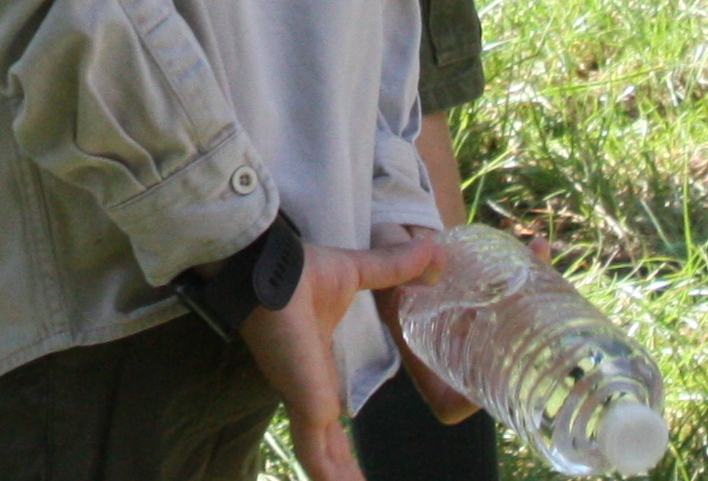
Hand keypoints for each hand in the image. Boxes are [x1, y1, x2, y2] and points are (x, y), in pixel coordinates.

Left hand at [240, 228, 442, 480]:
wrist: (272, 272)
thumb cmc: (304, 272)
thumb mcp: (359, 274)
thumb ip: (395, 268)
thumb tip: (435, 250)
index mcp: (318, 373)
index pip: (330, 421)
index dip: (343, 446)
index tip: (356, 464)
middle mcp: (310, 394)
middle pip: (328, 449)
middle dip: (345, 473)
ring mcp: (306, 403)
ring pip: (323, 459)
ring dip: (343, 479)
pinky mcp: (307, 407)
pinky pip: (317, 456)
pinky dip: (332, 478)